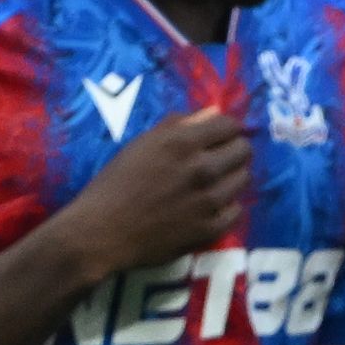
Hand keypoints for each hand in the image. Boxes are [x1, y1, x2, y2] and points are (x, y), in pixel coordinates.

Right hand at [49, 108, 251, 282]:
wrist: (101, 232)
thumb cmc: (114, 184)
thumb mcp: (141, 145)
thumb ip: (178, 126)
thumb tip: (213, 112)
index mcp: (181, 142)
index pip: (230, 125)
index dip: (225, 129)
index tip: (216, 137)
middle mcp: (201, 168)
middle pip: (244, 150)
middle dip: (232, 150)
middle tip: (216, 159)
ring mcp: (209, 201)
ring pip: (243, 179)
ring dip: (231, 177)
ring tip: (210, 183)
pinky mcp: (210, 229)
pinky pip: (236, 210)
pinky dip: (226, 206)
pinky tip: (208, 206)